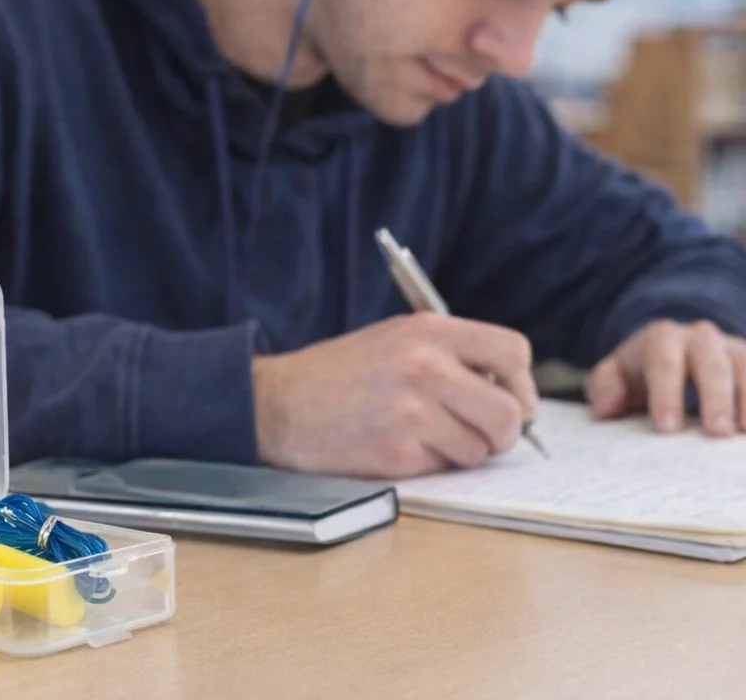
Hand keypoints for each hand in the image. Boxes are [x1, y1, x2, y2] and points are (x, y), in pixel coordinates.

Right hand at [251, 312, 538, 478]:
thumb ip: (452, 355)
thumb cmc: (342, 372)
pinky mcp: (397, 451)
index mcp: (429, 330)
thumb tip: (512, 393)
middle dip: (501, 433)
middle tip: (480, 434)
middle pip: (508, 412)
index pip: (512, 350)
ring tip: (421, 434)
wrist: (279, 402)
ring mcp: (411, 410)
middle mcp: (426, 365)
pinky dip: (428, 464)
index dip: (521, 383)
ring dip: (460, 451)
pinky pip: (443, 469)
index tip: (511, 399)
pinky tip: (395, 445)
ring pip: (479, 449)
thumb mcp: (397, 339)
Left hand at [585, 319, 745, 435]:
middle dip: (715, 397)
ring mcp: (732, 348)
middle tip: (716, 433)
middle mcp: (701, 337)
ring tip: (744, 434)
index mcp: (662, 339)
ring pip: (745, 367)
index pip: (663, 363)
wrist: (669, 356)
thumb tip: (605, 408)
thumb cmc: (640, 374)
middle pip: (711, 363)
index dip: (665, 394)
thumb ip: (604, 389)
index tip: (666, 427)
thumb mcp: (613, 378)